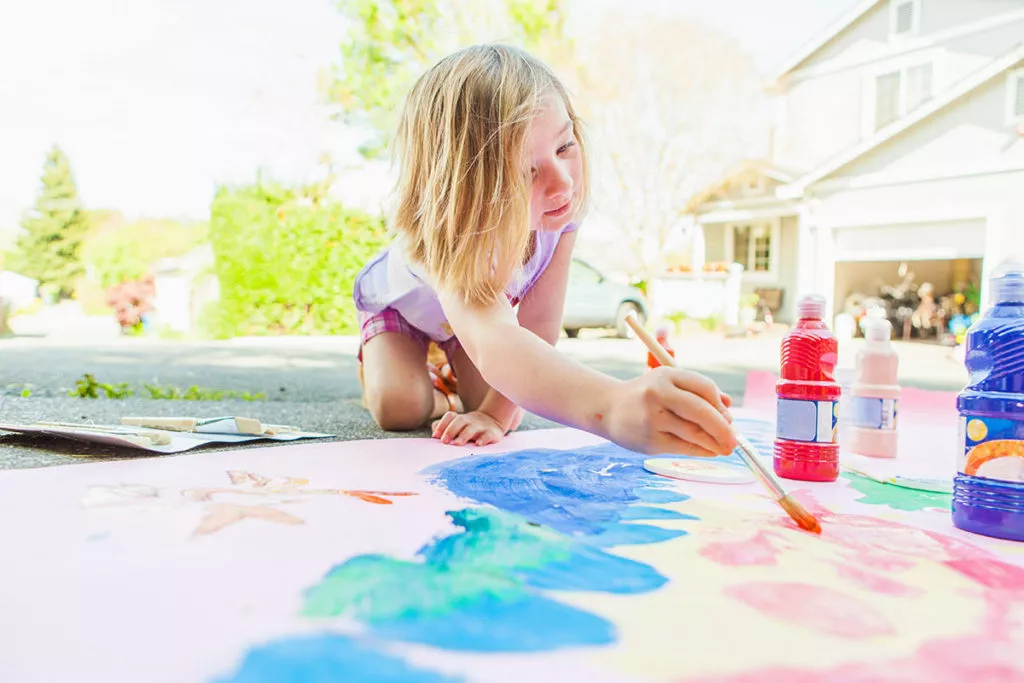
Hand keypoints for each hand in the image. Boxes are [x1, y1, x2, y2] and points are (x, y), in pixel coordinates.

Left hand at [432, 410, 507, 446]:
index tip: (435, 436)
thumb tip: (434, 435)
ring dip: (463, 435)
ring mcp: (481, 426)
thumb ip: (444, 429)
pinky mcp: (492, 433)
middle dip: (450, 430)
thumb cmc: (468, 427)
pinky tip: (478, 444)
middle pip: (459, 421)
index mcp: (460, 418)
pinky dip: (483, 439)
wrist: (493, 421)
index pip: (449, 416)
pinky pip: (488, 435)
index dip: (442, 425)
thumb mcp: (457, 426)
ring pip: (472, 428)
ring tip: (457, 444)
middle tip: (444, 441)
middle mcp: (469, 420)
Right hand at [604, 366, 736, 456]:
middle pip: (701, 411)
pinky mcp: (650, 439)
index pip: (704, 387)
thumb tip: (728, 408)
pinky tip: (709, 451)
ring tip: (725, 448)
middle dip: (723, 428)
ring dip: (715, 442)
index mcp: (667, 375)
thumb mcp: (669, 384)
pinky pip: (683, 447)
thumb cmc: (646, 396)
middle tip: (734, 440)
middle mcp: (658, 393)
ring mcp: (653, 417)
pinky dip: (700, 450)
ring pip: (694, 432)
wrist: (607, 408)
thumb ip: (698, 392)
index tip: (728, 418)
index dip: (720, 405)